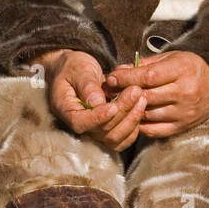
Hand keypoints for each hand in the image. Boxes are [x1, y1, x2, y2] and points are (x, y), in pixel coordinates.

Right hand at [29, 49, 148, 151]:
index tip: (114, 106)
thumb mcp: (78, 69)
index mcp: (66, 110)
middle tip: (136, 90)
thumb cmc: (74, 68)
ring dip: (131, 120)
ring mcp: (95, 130)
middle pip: (103, 131)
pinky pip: (122, 139)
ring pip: (115, 138)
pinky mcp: (107, 130)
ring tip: (141, 97)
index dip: (99, 117)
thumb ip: (87, 85)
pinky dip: (134, 127)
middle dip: (122, 111)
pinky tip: (140, 109)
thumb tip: (97, 102)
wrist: (76, 70)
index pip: (80, 122)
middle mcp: (81, 125)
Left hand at [103, 50, 208, 137]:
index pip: (147, 77)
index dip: (125, 78)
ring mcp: (184, 112)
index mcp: (182, 70)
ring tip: (118, 104)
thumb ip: (146, 64)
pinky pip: (155, 130)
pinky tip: (133, 117)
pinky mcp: (183, 126)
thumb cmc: (192, 67)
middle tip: (109, 91)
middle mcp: (184, 92)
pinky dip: (141, 125)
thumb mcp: (172, 57)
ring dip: (129, 110)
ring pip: (148, 114)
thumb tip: (120, 71)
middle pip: (145, 96)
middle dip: (123, 94)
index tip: (111, 77)